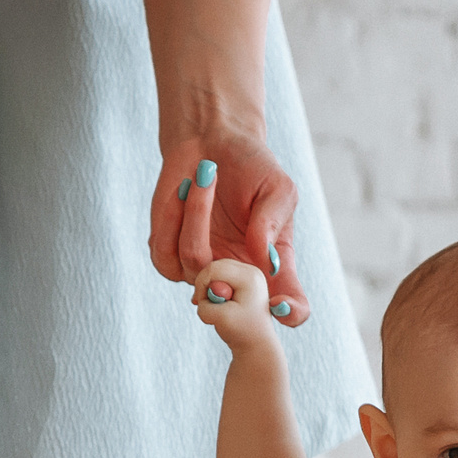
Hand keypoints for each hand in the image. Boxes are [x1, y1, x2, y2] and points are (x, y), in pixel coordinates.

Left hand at [154, 132, 312, 326]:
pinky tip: (184, 186)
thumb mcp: (278, 189)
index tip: (281, 307)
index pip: (291, 305)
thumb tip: (266, 262)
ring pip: (196, 266)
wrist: (211, 144)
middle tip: (235, 231)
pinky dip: (172, 216)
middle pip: (235, 302)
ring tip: (207, 173)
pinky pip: (165, 253)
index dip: (292, 314)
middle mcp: (238, 276)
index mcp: (271, 267)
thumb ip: (272, 224)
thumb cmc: (253, 168)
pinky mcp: (169, 257)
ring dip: (197, 215)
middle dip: (227, 271)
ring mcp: (202, 271)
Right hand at [192, 258, 280, 353]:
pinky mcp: (243, 278)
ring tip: (214, 306)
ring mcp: (249, 273)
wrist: (257, 342)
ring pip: (215, 271)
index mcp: (250, 277)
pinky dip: (214, 288)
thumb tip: (205, 295)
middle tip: (205, 305)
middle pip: (214, 266)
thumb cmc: (242, 332)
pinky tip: (217, 302)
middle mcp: (252, 270)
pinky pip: (220, 276)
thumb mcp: (220, 319)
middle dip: (204, 285)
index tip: (201, 304)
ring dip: (208, 288)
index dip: (201, 286)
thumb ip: (206, 305)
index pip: (214, 269)